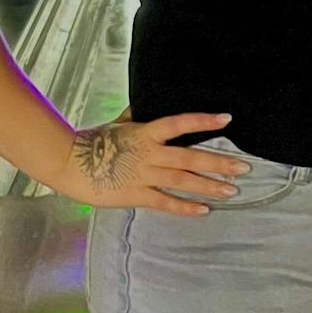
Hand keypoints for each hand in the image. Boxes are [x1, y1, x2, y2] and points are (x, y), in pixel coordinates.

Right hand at [59, 110, 248, 214]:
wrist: (68, 162)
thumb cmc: (92, 140)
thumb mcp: (118, 123)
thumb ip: (137, 117)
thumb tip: (146, 102)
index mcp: (145, 132)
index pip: (179, 123)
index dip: (203, 121)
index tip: (226, 119)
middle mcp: (148, 153)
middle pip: (189, 158)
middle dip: (218, 163)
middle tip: (243, 168)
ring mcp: (142, 175)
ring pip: (182, 181)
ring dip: (208, 186)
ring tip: (231, 191)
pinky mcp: (134, 195)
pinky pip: (164, 203)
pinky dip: (184, 207)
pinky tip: (204, 210)